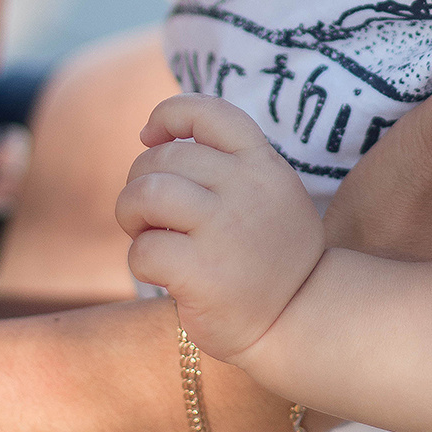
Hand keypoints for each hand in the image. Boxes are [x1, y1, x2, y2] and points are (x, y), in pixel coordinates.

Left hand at [116, 96, 324, 361]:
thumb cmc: (270, 254)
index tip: (150, 138)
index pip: (207, 112)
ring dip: (130, 213)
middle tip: (148, 213)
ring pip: (145, 194)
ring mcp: (225, 229)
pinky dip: (140, 260)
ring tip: (144, 233)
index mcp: (263, 162)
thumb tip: (153, 141)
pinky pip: (144, 249)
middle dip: (139, 181)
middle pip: (162, 158)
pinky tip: (161, 273)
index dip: (167, 116)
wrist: (301, 319)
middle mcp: (246, 187)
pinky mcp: (202, 272)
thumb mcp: (270, 192)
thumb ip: (228, 163)